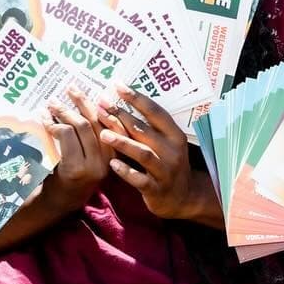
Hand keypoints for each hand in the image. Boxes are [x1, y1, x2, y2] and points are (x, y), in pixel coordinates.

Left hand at [43, 86, 111, 211]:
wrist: (59, 202)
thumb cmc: (73, 174)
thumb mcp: (89, 155)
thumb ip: (92, 136)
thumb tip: (87, 104)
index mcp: (115, 155)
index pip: (114, 124)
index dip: (103, 106)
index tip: (94, 91)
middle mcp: (108, 160)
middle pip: (97, 122)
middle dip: (82, 102)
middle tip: (70, 89)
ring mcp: (93, 165)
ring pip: (81, 126)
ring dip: (64, 111)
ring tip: (52, 103)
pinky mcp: (75, 168)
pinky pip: (66, 135)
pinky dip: (53, 124)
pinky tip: (45, 120)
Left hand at [95, 83, 203, 221]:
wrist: (183, 197)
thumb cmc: (168, 164)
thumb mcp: (166, 144)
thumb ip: (148, 128)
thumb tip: (120, 104)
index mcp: (175, 135)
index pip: (156, 112)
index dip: (137, 98)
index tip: (117, 85)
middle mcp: (172, 151)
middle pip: (145, 130)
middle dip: (121, 116)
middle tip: (101, 106)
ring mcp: (165, 171)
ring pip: (143, 154)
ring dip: (123, 143)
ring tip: (103, 134)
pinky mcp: (156, 189)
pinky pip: (140, 179)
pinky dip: (126, 171)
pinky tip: (112, 164)